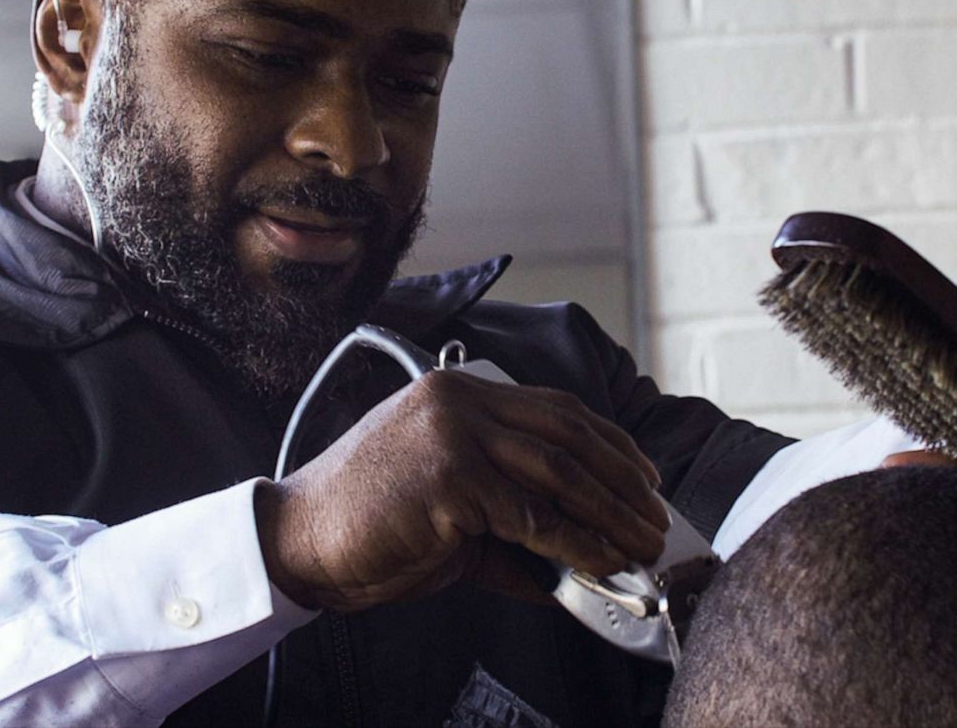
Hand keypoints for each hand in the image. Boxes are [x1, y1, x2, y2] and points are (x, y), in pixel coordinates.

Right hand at [254, 370, 668, 611]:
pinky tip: (598, 562)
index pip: (556, 409)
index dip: (610, 444)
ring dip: (610, 513)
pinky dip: (575, 543)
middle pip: (569, 434)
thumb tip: (577, 558)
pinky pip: (532, 515)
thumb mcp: (452, 511)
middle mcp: (459, 401)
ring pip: (559, 470)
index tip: (645, 478)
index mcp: (458, 395)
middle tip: (655, 520)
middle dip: (622, 481)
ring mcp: (454, 434)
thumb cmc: (371, 526)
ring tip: (640, 544)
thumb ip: (512, 522)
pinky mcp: (450, 477)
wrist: (302, 542)